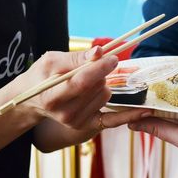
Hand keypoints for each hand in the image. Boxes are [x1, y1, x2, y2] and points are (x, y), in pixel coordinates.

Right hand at [12, 46, 150, 130]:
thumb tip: (100, 51)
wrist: (33, 100)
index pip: (82, 81)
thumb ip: (76, 58)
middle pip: (97, 87)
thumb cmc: (41, 76)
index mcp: (53, 96)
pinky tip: (144, 110)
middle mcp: (66, 113)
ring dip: (102, 84)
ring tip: (86, 82)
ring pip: (105, 95)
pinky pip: (113, 120)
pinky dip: (128, 115)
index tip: (113, 57)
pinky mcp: (87, 126)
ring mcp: (77, 122)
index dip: (99, 68)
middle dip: (99, 72)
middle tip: (89, 68)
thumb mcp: (51, 61)